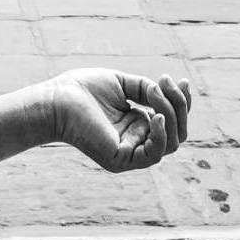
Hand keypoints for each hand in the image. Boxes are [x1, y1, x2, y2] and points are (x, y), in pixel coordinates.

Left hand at [45, 69, 191, 172]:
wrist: (57, 100)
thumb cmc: (83, 90)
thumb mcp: (124, 84)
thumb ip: (148, 90)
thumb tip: (169, 95)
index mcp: (136, 126)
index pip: (172, 121)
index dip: (182, 101)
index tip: (181, 79)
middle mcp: (135, 142)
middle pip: (177, 133)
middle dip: (179, 105)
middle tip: (165, 81)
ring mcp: (129, 154)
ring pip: (171, 143)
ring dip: (170, 114)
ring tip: (154, 93)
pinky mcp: (120, 161)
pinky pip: (154, 154)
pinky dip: (161, 134)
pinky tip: (155, 115)